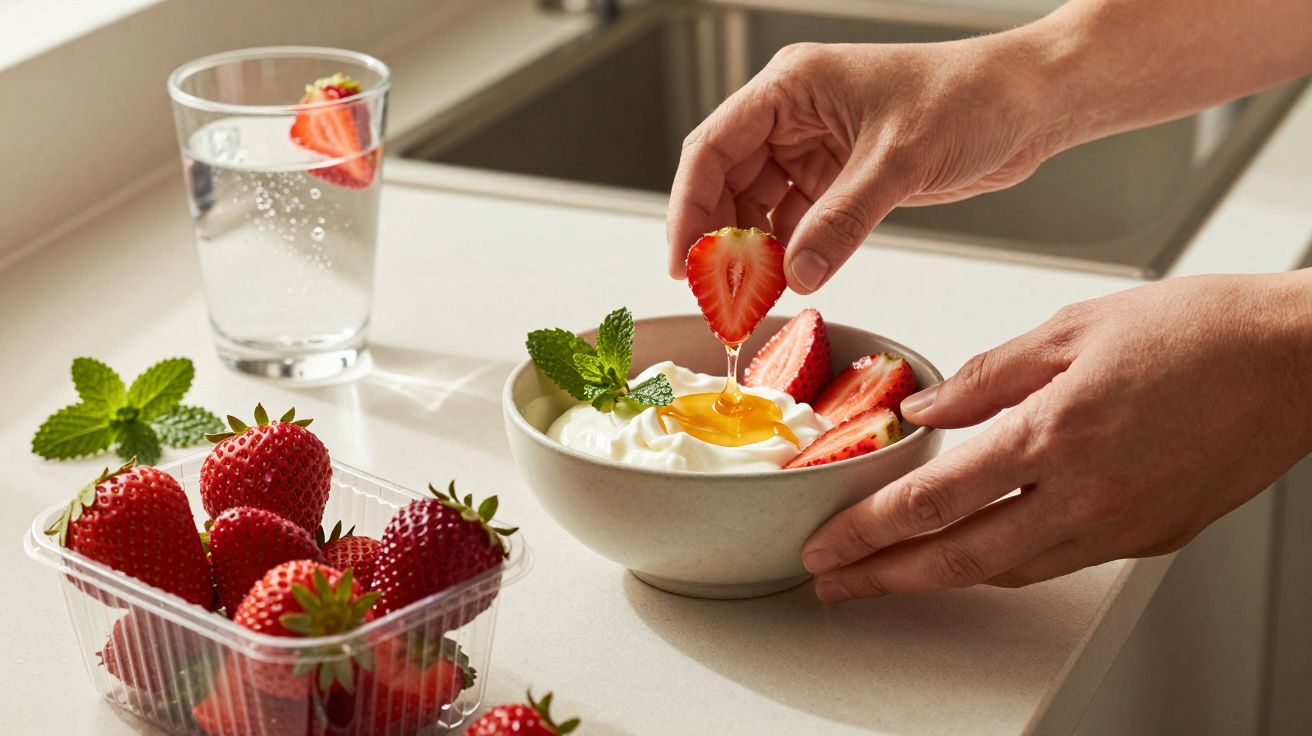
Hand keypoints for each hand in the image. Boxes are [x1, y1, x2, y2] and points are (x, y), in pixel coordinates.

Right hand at [666, 36, 1068, 292]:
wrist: (1029, 103)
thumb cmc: (970, 97)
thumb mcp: (897, 162)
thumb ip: (841, 222)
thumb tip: (794, 276)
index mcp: (790, 87)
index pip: (712, 148)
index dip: (688, 208)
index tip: (683, 263)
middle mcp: (793, 114)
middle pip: (726, 181)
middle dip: (718, 240)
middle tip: (718, 296)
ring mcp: (815, 145)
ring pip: (756, 205)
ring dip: (752, 252)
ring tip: (751, 298)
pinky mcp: (841, 174)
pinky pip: (795, 219)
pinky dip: (787, 252)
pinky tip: (788, 282)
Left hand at [801, 272, 1311, 601]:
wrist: (1295, 360)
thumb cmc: (1195, 331)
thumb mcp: (1070, 330)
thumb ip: (987, 377)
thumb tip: (924, 410)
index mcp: (1055, 435)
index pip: (934, 500)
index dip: (868, 529)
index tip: (827, 544)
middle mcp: (1084, 496)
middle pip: (959, 559)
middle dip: (884, 578)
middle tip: (834, 584)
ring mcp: (1120, 527)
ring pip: (1007, 571)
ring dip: (941, 577)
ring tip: (891, 574)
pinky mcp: (1149, 538)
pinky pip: (1056, 563)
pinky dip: (1005, 564)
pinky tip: (978, 552)